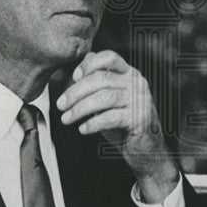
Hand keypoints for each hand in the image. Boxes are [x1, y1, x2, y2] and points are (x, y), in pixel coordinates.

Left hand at [56, 50, 177, 201]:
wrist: (146, 149)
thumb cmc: (123, 123)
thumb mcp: (109, 100)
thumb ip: (99, 81)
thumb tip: (83, 61)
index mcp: (129, 74)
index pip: (110, 57)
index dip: (89, 64)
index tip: (73, 77)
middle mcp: (137, 83)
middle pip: (102, 78)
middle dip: (76, 91)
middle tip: (60, 105)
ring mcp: (140, 100)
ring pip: (105, 97)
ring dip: (80, 108)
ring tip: (66, 119)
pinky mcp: (140, 119)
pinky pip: (111, 117)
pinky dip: (93, 123)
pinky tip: (82, 129)